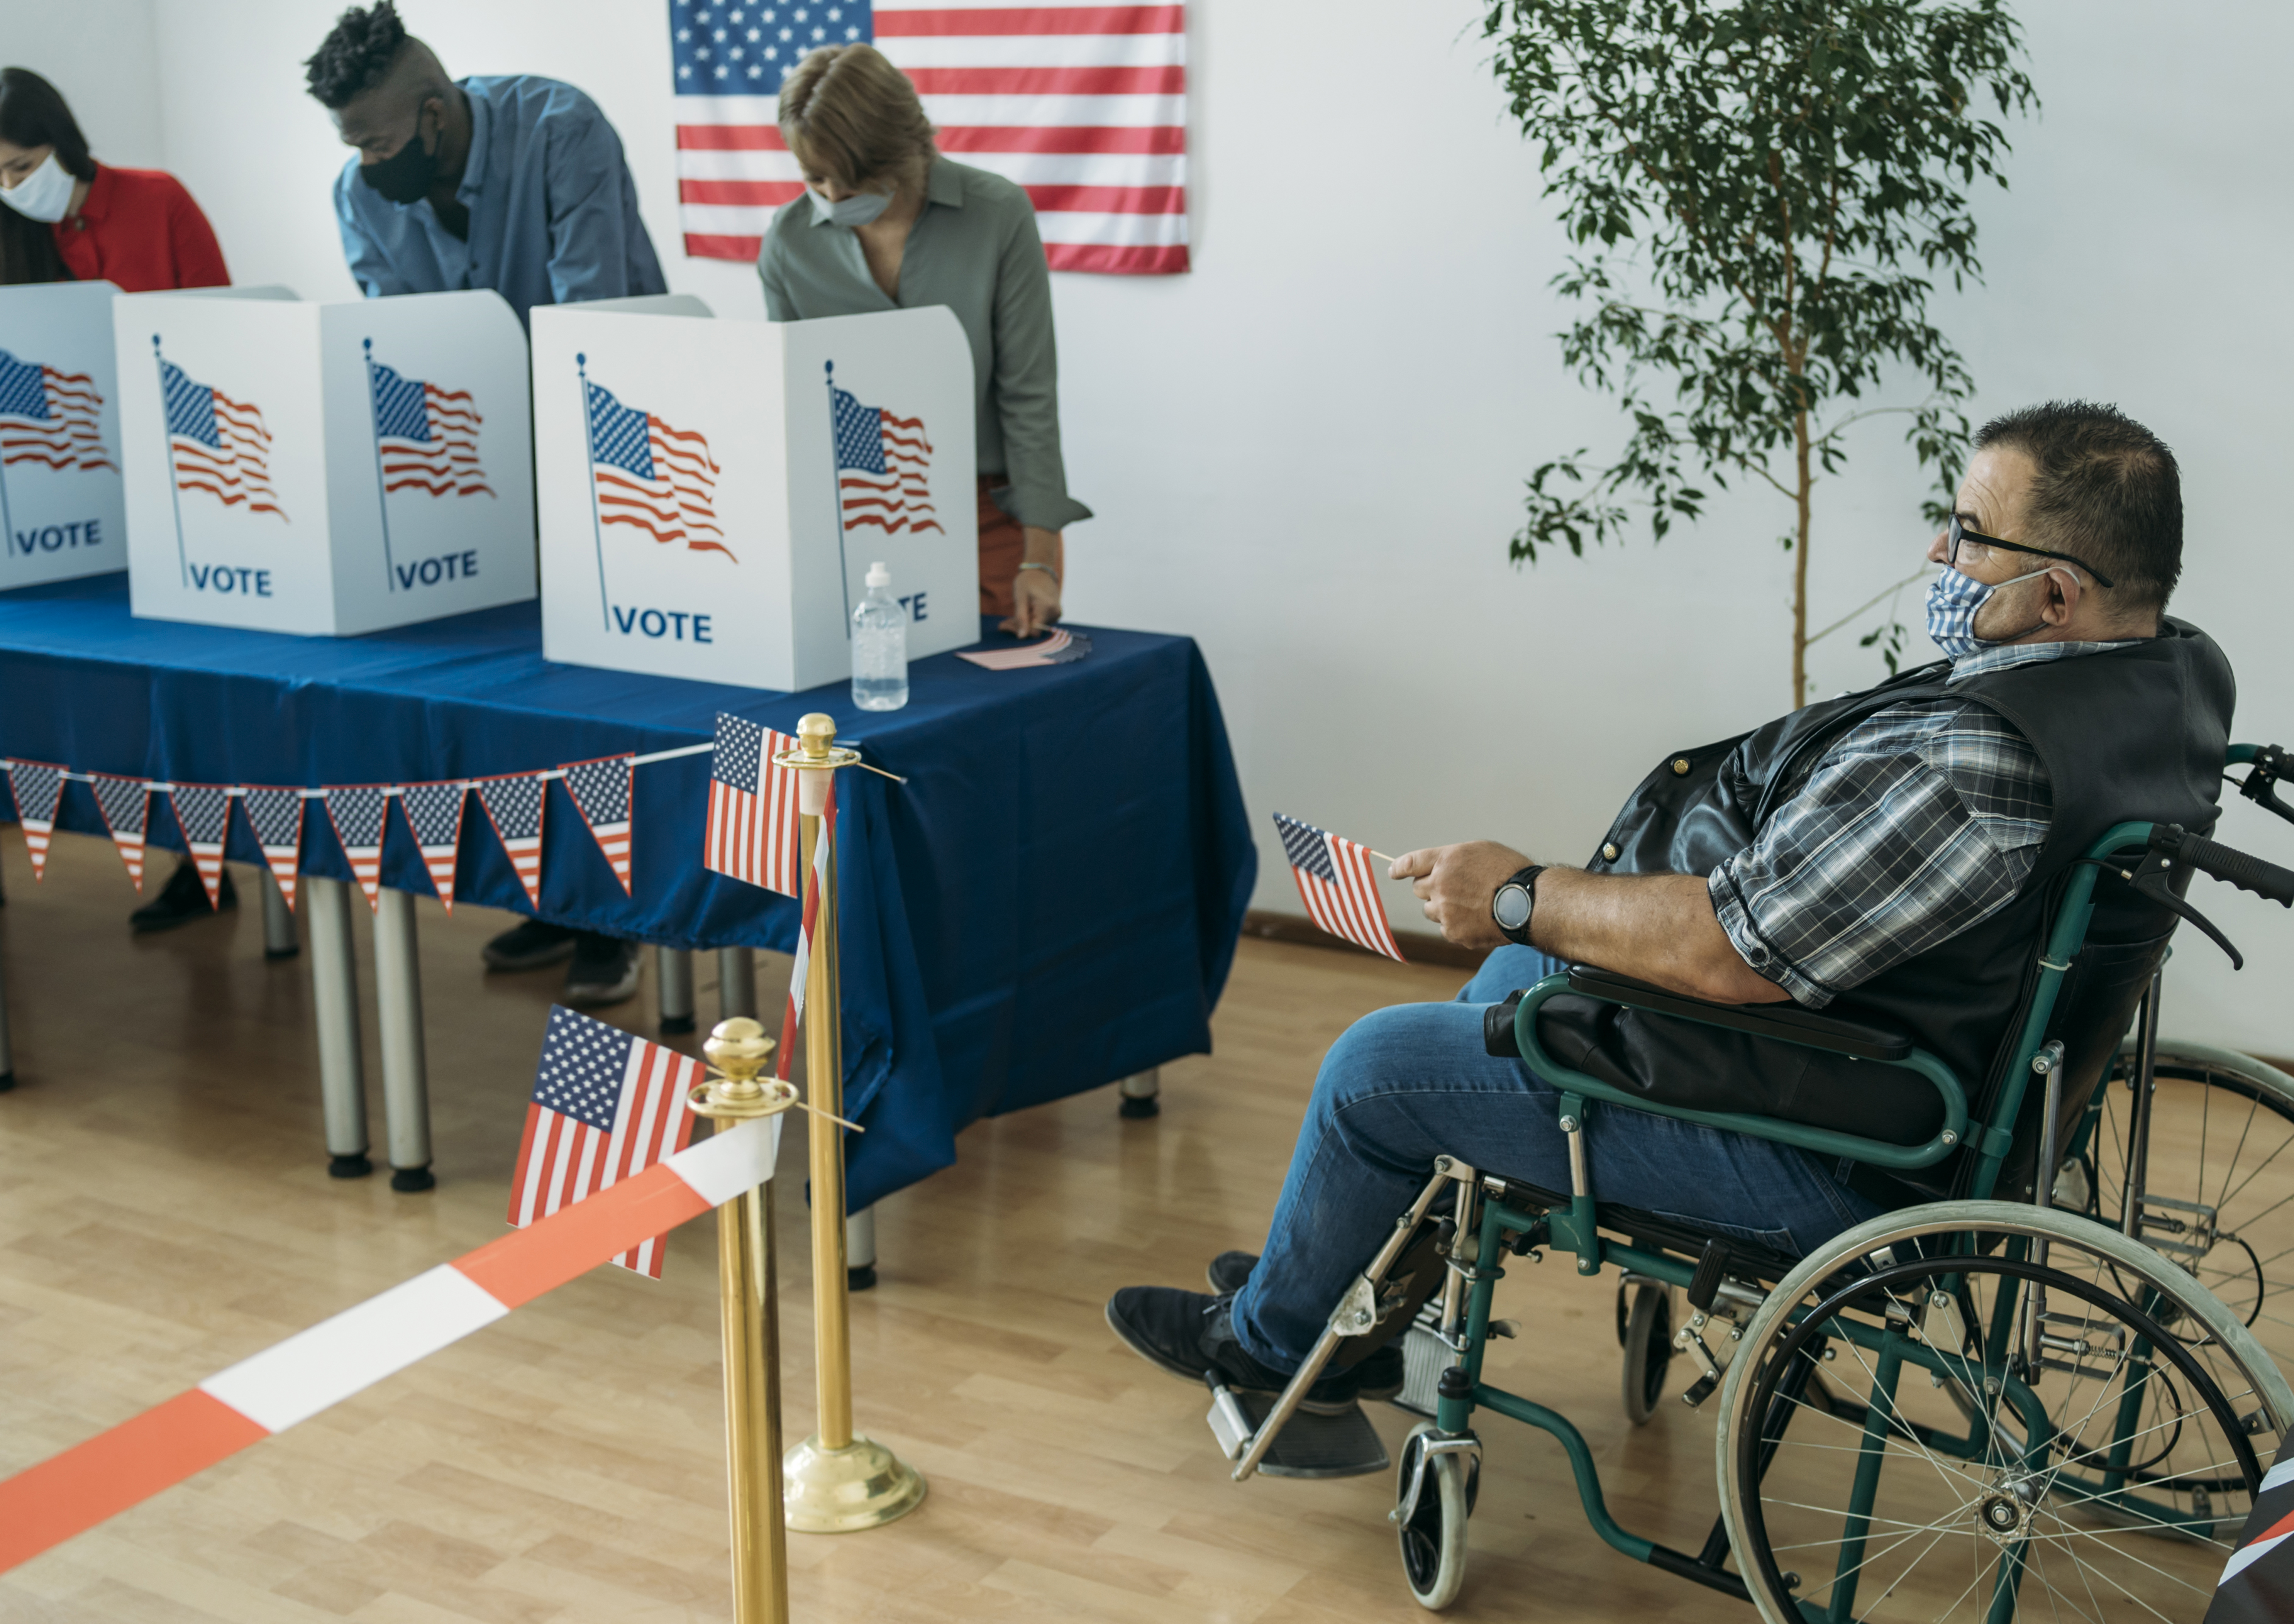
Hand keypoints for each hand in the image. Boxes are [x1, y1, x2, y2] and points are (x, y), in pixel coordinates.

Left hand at [1000, 527, 1063, 636]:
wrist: (1040, 571)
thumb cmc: (1028, 581)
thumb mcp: (1020, 598)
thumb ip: (1021, 618)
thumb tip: (1021, 637)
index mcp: (1047, 608)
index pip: (1034, 631)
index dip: (1019, 631)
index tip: (1005, 625)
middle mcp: (1055, 613)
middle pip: (1035, 630)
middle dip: (1018, 628)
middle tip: (1002, 624)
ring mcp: (1056, 615)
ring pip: (1036, 627)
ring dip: (1022, 625)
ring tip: (1010, 619)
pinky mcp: (1054, 615)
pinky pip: (1040, 623)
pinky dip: (1029, 621)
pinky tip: (1020, 616)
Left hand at [1389, 841, 1531, 949]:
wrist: (1529, 902)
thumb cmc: (1510, 872)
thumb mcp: (1481, 851)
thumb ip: (1454, 859)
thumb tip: (1439, 868)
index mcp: (1446, 861)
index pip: (1411, 863)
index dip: (1400, 867)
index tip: (1394, 871)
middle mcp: (1440, 885)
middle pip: (1419, 889)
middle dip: (1431, 888)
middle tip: (1454, 888)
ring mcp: (1445, 911)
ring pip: (1430, 911)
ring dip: (1443, 908)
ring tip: (1470, 905)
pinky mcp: (1454, 932)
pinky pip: (1446, 929)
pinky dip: (1456, 925)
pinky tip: (1476, 919)